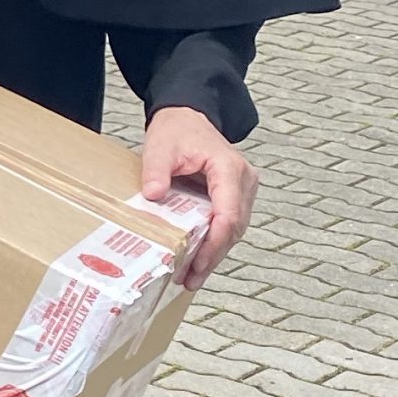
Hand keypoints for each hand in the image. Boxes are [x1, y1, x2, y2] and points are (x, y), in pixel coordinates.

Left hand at [142, 104, 258, 289]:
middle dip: (213, 255)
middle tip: (192, 280)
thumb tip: (153, 195)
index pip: (229, 213)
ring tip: (192, 278)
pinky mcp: (235, 195)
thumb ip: (156, 170)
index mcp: (229, 168)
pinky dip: (214, 242)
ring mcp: (242, 189)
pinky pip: (227, 223)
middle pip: (234, 227)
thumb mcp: (159, 146)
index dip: (215, 242)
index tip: (198, 262)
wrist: (187, 117)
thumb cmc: (176, 130)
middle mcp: (244, 180)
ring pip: (233, 229)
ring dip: (214, 253)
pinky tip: (197, 260)